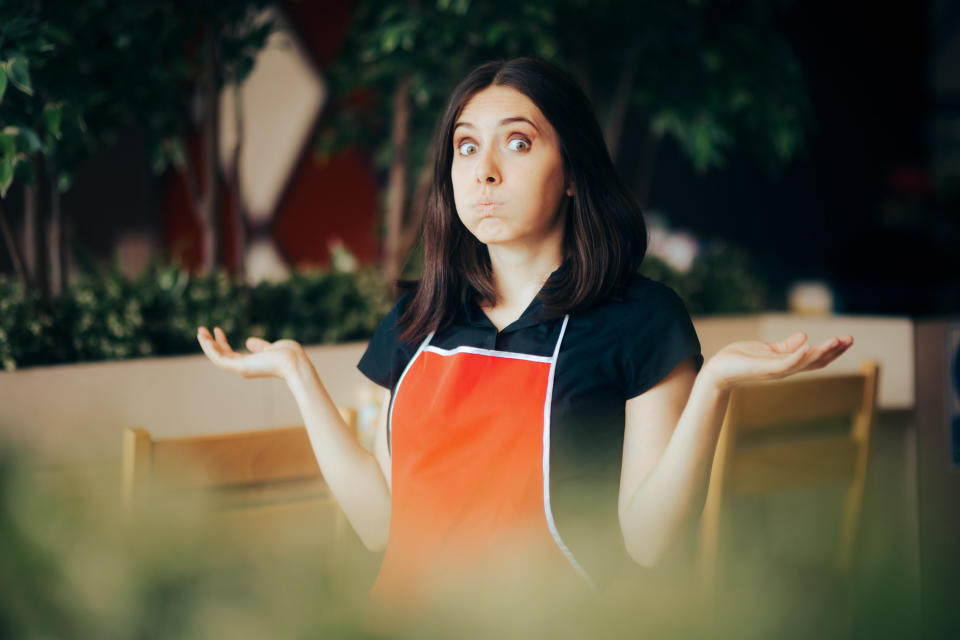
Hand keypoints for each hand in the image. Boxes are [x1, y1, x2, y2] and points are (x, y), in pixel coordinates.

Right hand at [196, 326, 304, 379]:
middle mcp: (244, 368)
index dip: (222, 343)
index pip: (231, 354)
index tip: (218, 330)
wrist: (295, 362)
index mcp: (251, 364)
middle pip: (221, 356)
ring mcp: (241, 369)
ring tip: (200, 331)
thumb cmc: (289, 356)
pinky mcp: (240, 367)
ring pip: (217, 358)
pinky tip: (205, 338)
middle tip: (201, 330)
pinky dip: (211, 349)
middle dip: (210, 344)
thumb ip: (260, 346)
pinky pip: (219, 359)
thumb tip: (248, 341)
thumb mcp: (272, 347)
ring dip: (207, 345)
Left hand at [700, 331, 853, 391]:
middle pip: (816, 361)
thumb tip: (805, 336)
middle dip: (834, 351)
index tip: (847, 339)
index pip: (816, 358)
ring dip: (821, 351)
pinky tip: (808, 345)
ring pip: (804, 362)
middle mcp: (786, 369)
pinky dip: (797, 355)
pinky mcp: (764, 368)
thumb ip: (786, 345)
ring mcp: (776, 370)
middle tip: (850, 338)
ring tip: (836, 340)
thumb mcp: (768, 350)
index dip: (832, 350)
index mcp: (788, 363)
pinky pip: (785, 363)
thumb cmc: (741, 360)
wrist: (719, 370)